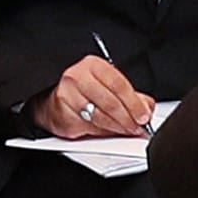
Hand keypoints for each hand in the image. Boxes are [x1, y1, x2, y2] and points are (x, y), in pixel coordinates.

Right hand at [36, 55, 152, 138]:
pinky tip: (109, 131)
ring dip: (117, 127)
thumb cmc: (82, 91)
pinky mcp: (62, 114)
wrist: (51, 100)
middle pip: (110, 102)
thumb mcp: (106, 85)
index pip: (118, 84)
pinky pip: (88, 127)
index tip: (144, 115)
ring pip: (100, 117)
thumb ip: (129, 95)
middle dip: (127, 118)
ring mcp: (67, 95)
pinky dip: (102, 132)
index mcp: (92, 65)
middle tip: (137, 127)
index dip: (134, 103)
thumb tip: (146, 107)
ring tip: (126, 130)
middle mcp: (77, 77)